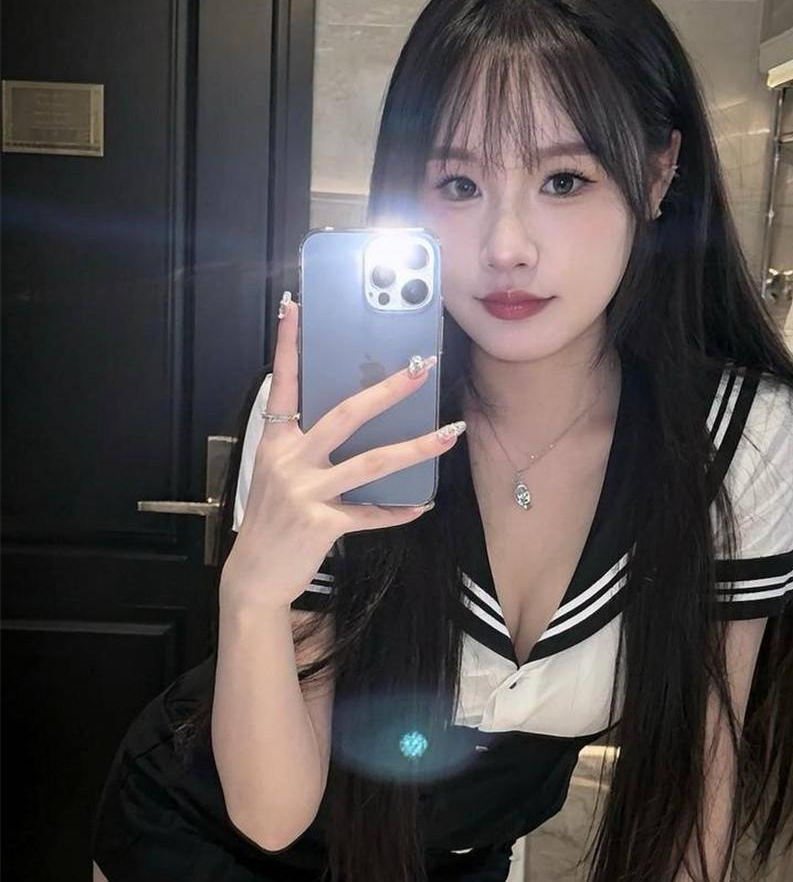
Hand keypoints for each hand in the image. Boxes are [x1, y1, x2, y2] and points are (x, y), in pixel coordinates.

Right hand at [221, 292, 461, 610]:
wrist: (255, 575)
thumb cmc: (272, 521)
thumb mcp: (278, 474)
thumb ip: (306, 447)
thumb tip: (352, 420)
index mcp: (276, 442)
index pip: (282, 383)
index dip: (288, 345)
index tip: (296, 306)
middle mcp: (289, 461)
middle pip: (345, 415)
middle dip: (386, 389)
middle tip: (419, 367)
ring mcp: (305, 492)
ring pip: (372, 462)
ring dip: (416, 447)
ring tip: (449, 434)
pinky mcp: (322, 524)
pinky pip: (371, 513)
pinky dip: (399, 510)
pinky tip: (422, 504)